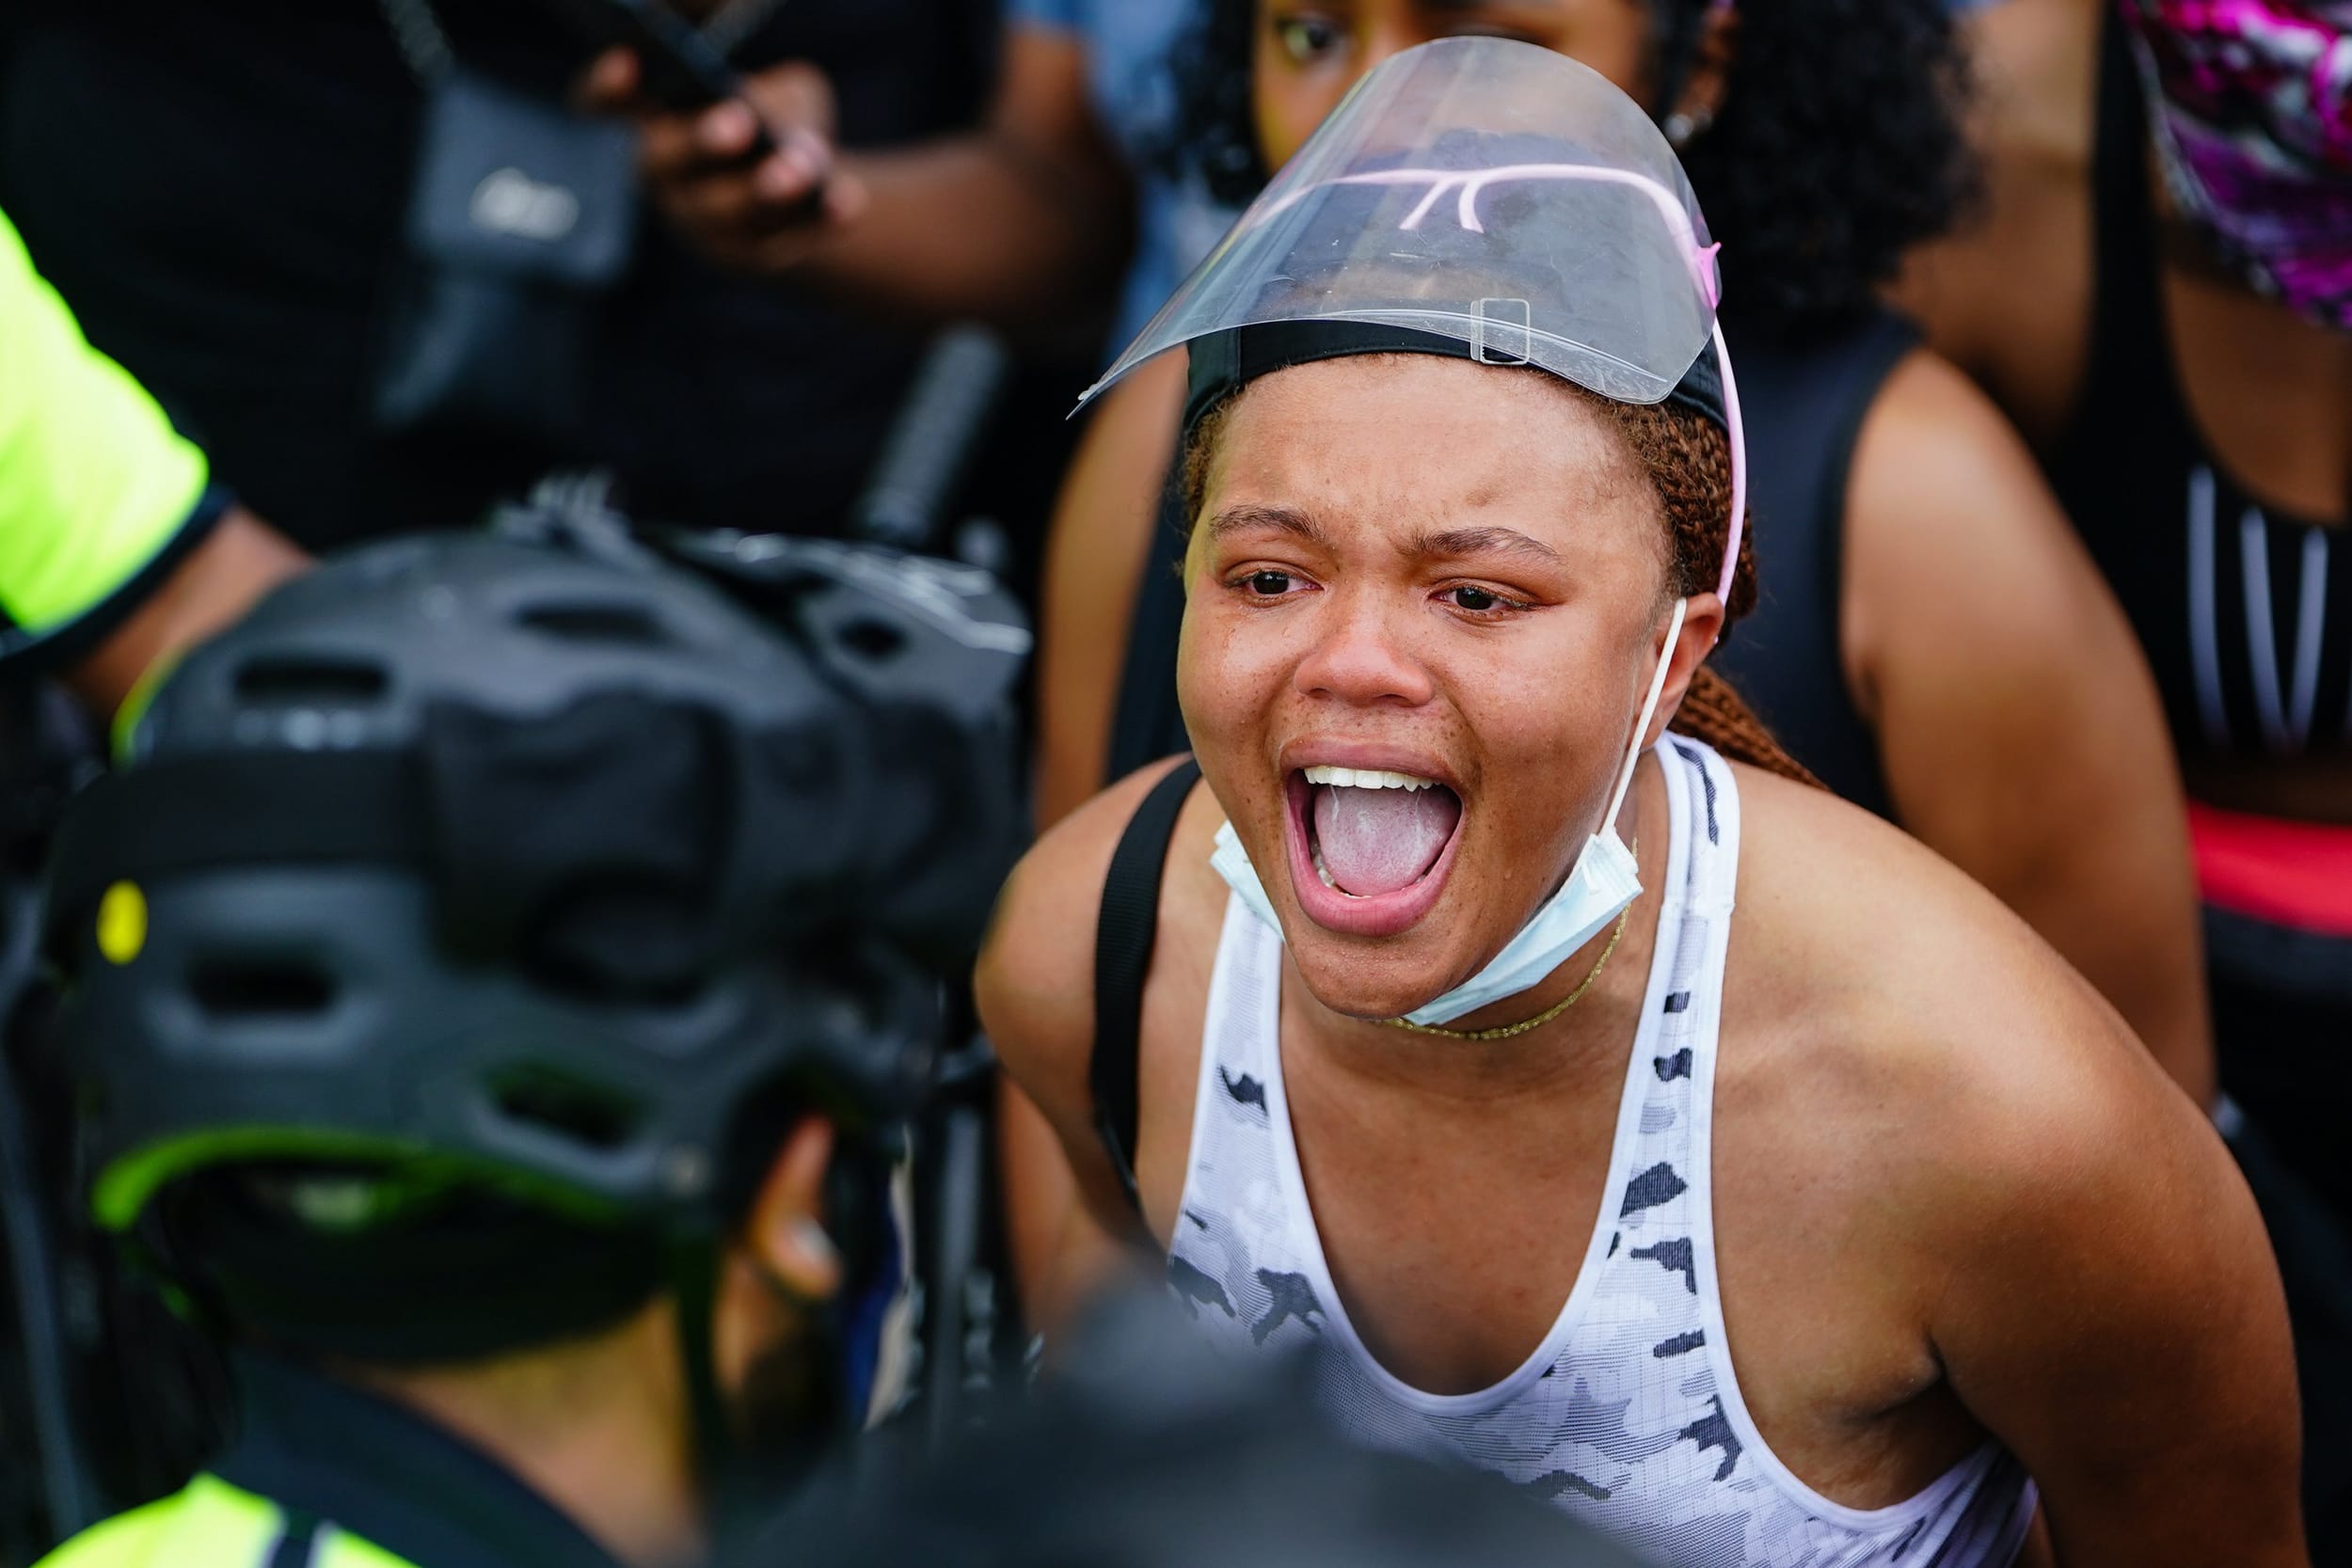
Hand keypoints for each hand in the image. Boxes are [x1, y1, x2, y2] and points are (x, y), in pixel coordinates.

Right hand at [579, 48, 869, 272]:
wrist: (803, 190)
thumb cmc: (779, 121)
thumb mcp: (786, 94)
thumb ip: (778, 99)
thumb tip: (781, 127)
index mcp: (655, 117)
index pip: (603, 103)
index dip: (605, 87)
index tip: (630, 63)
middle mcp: (664, 173)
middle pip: (662, 161)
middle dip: (700, 142)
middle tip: (739, 124)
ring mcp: (699, 221)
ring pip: (721, 210)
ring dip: (763, 189)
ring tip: (801, 169)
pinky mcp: (744, 256)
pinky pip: (776, 244)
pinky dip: (816, 220)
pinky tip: (848, 201)